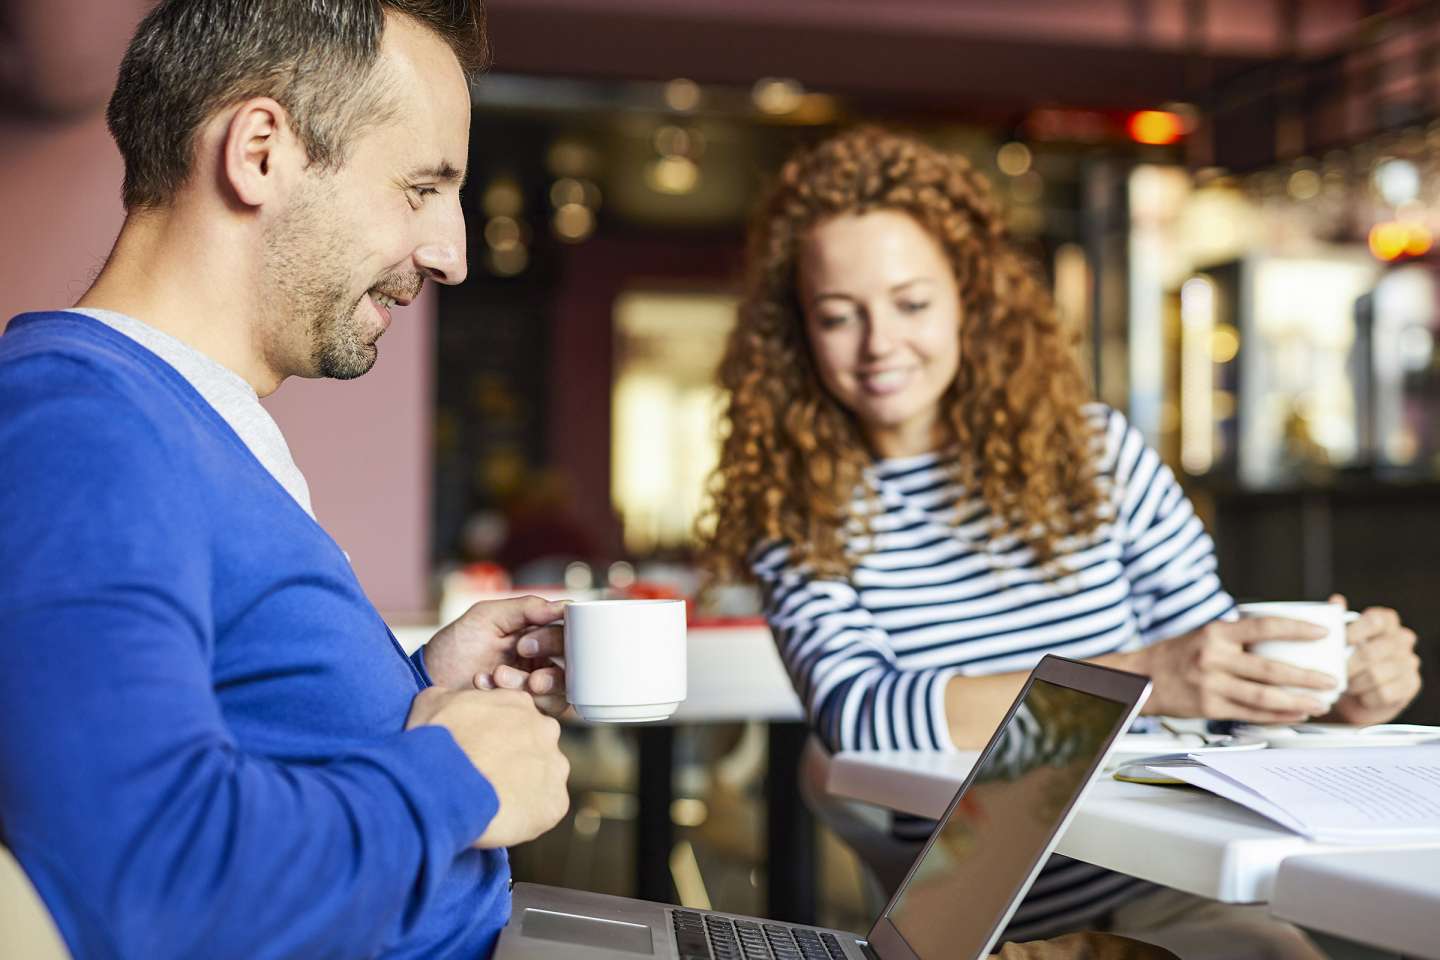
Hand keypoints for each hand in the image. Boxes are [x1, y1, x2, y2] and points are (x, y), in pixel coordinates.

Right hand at [406, 687, 569, 847]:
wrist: (443, 783)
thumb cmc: (437, 742)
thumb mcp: (432, 702)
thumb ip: (452, 697)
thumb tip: (451, 701)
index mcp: (520, 703)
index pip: (515, 718)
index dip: (494, 737)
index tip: (479, 751)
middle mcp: (546, 730)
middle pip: (534, 746)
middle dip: (514, 761)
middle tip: (486, 777)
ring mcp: (554, 766)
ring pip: (542, 779)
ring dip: (523, 789)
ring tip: (492, 800)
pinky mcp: (555, 802)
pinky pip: (544, 810)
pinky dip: (526, 816)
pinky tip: (502, 816)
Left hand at [422, 595, 567, 715]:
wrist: (428, 685)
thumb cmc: (454, 648)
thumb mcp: (486, 617)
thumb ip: (525, 608)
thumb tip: (565, 605)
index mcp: (537, 636)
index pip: (568, 634)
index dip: (555, 638)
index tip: (526, 642)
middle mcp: (542, 663)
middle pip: (574, 663)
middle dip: (548, 661)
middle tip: (519, 656)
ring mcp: (537, 690)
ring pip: (561, 690)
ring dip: (529, 684)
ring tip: (496, 677)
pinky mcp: (528, 713)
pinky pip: (545, 711)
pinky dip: (518, 700)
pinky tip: (488, 689)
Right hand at [1129, 616, 1339, 721]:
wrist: (1141, 677)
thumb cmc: (1178, 655)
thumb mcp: (1206, 635)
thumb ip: (1239, 637)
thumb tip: (1285, 640)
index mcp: (1216, 632)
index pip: (1263, 626)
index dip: (1296, 629)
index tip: (1323, 633)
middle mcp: (1213, 656)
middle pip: (1269, 668)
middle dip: (1306, 676)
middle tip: (1331, 680)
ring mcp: (1210, 684)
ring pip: (1263, 696)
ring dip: (1296, 701)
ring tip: (1320, 703)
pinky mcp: (1209, 707)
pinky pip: (1250, 714)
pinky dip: (1276, 716)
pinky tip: (1294, 714)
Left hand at [1323, 595, 1420, 725]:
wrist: (1357, 695)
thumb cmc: (1347, 660)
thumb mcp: (1340, 640)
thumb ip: (1339, 620)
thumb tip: (1336, 600)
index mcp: (1386, 622)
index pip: (1376, 620)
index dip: (1356, 631)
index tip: (1341, 643)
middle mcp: (1402, 639)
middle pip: (1372, 652)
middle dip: (1348, 665)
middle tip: (1334, 672)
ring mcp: (1409, 663)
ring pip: (1375, 674)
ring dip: (1354, 682)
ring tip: (1345, 684)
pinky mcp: (1410, 685)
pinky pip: (1383, 693)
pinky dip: (1365, 696)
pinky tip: (1360, 695)